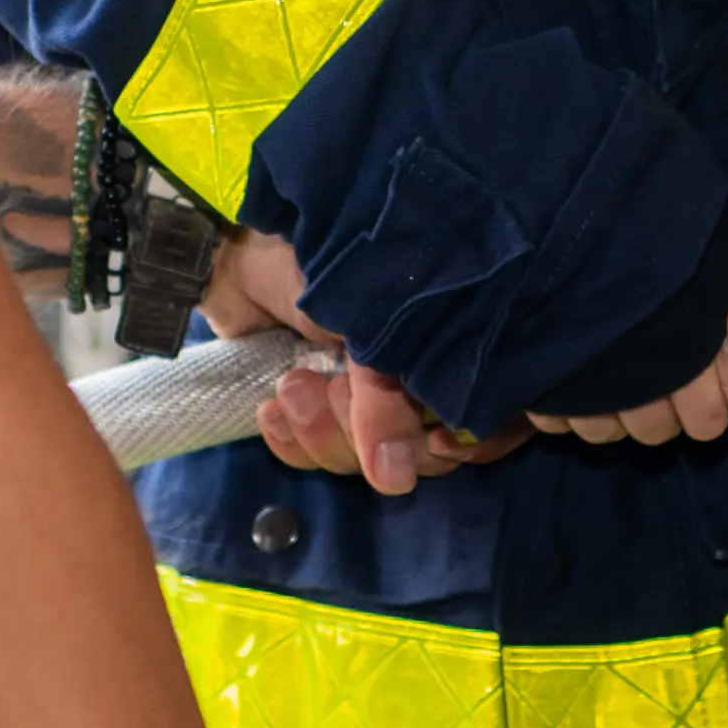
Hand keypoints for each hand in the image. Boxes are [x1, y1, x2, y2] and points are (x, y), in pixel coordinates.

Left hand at [213, 231, 521, 494]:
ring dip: (323, 433)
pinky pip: (316, 456)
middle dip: (370, 434)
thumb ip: (386, 397)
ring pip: (367, 461)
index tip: (432, 441)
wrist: (236, 247)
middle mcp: (418, 376)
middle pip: (422, 455)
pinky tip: (273, 410)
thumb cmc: (317, 260)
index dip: (469, 443)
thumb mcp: (364, 320)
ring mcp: (365, 398)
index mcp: (450, 341)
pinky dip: (293, 440)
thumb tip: (394, 479)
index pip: (491, 419)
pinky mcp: (316, 409)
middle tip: (331, 388)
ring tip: (292, 387)